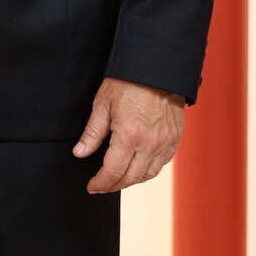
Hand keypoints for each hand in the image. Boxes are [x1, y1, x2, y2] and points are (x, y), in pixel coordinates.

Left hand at [73, 77, 184, 193]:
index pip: (113, 171)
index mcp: (129, 136)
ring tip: (117, 180)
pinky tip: (137, 168)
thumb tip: (80, 153)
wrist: (157, 68)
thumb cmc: (128, 82)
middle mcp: (150, 144)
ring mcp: (165, 143)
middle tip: (101, 186)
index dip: (100, 183)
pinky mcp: (175, 139)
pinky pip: (161, 164)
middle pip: (130, 178)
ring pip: (147, 175)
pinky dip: (148, 171)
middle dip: (113, 185)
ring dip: (131, 181)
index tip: (92, 186)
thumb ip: (92, 133)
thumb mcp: (102, 104)